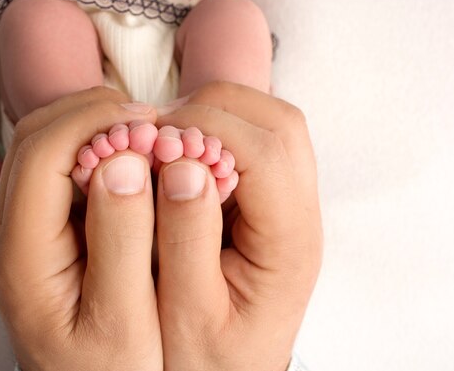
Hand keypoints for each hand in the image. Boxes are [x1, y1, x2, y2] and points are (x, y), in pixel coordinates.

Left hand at [0, 87, 161, 370]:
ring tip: (142, 134)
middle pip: (34, 139)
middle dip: (91, 113)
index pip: (42, 153)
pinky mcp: (44, 231)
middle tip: (148, 120)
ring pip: (44, 147)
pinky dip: (94, 148)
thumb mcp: (124, 322)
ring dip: (92, 127)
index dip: (93, 121)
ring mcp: (25, 230)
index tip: (146, 120)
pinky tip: (130, 159)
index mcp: (24, 255)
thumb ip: (122, 241)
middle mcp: (13, 235)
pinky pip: (59, 168)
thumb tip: (123, 162)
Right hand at [155, 82, 322, 370]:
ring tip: (166, 141)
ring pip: (269, 121)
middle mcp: (300, 214)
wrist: (228, 368)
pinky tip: (181, 155)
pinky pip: (253, 138)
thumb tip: (182, 163)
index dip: (207, 129)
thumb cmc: (207, 353)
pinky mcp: (270, 197)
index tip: (154, 137)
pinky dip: (215, 129)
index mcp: (289, 243)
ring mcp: (289, 201)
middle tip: (158, 132)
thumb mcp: (187, 313)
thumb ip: (186, 239)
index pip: (267, 152)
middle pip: (279, 123)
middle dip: (213, 108)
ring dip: (215, 114)